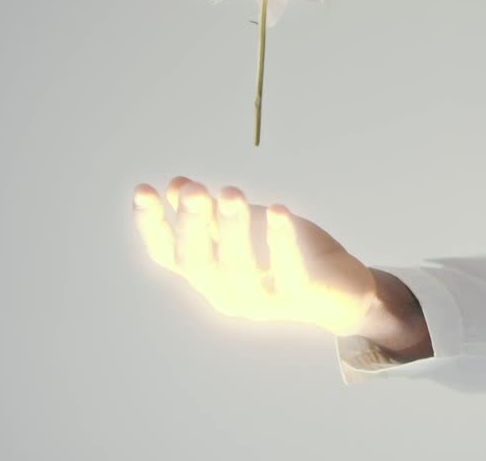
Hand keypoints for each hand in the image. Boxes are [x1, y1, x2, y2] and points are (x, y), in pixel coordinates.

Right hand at [132, 177, 377, 336]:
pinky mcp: (298, 297)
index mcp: (208, 274)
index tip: (142, 190)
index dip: (151, 225)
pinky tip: (278, 211)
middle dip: (192, 225)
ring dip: (232, 229)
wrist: (343, 292)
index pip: (167, 253)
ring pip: (237, 267)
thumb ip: (213, 212)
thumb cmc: (289, 256)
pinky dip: (281, 241)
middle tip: (192, 190)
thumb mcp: (248, 228)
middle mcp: (225, 291)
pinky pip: (287, 270)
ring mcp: (260, 300)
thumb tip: (176, 185)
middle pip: (197, 262)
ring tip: (230, 192)